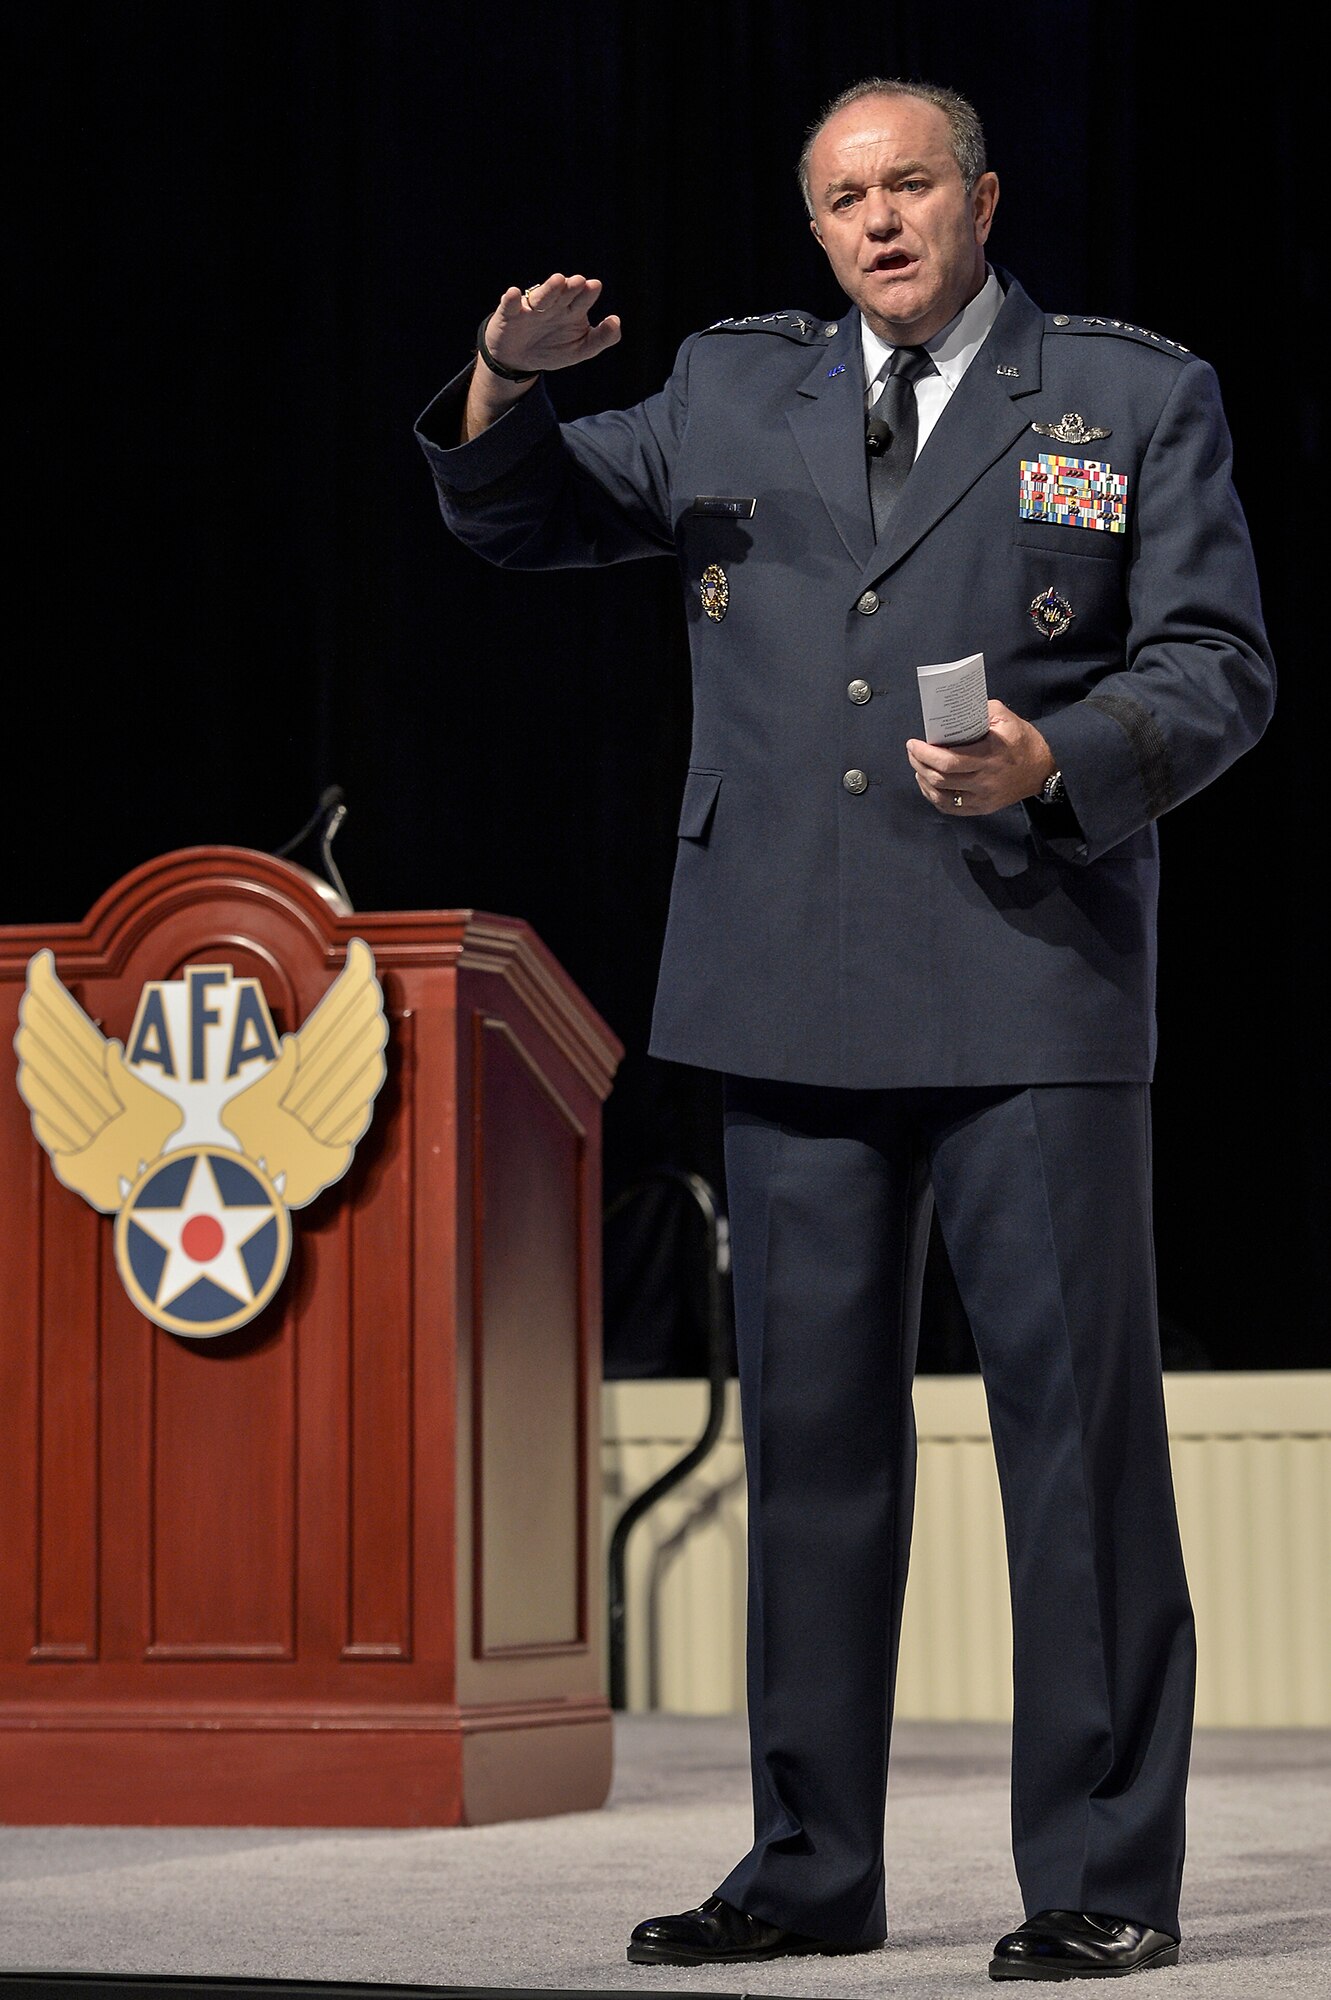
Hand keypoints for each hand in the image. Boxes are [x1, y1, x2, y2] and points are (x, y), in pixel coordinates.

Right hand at [482, 273, 621, 376]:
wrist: (518, 361)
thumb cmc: (553, 349)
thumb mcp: (581, 349)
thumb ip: (601, 338)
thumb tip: (616, 320)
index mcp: (572, 309)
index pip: (582, 299)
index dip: (587, 293)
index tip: (594, 286)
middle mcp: (553, 304)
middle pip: (563, 293)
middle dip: (570, 287)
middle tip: (579, 281)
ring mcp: (531, 308)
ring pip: (541, 297)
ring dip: (549, 289)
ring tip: (558, 281)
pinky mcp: (509, 314)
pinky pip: (510, 306)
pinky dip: (511, 300)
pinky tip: (514, 294)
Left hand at [906, 699, 1055, 815]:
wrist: (1043, 767)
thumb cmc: (1022, 740)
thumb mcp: (1005, 717)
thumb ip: (979, 711)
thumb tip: (952, 711)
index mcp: (989, 756)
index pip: (947, 761)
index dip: (924, 753)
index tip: (913, 743)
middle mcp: (985, 780)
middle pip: (940, 778)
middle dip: (919, 764)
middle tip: (912, 752)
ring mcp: (983, 798)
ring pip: (942, 795)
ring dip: (923, 780)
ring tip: (918, 766)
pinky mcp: (982, 808)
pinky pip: (950, 808)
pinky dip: (934, 797)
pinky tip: (928, 784)